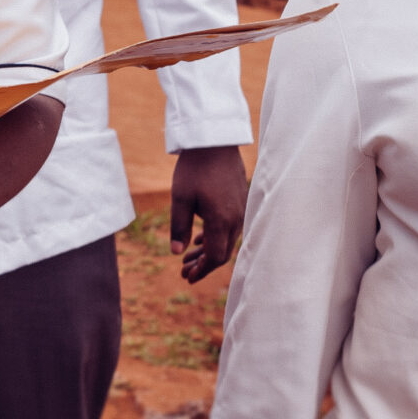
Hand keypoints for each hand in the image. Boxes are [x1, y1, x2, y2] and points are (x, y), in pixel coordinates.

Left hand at [169, 144, 247, 281]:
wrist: (214, 141)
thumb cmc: (194, 168)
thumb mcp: (180, 198)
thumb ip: (179, 226)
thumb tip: (176, 252)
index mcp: (222, 220)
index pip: (216, 257)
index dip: (202, 270)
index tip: (187, 276)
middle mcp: (236, 218)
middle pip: (222, 252)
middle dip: (203, 265)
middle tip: (183, 272)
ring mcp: (241, 210)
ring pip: (226, 240)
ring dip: (207, 251)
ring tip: (187, 259)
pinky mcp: (240, 201)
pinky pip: (230, 228)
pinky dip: (215, 237)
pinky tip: (200, 239)